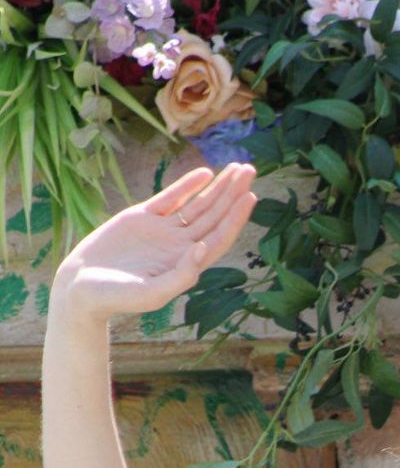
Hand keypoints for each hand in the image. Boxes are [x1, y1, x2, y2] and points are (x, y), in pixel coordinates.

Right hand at [54, 162, 256, 319]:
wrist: (81, 286)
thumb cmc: (117, 298)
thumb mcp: (151, 293)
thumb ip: (181, 275)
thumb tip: (205, 249)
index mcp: (186, 264)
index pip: (219, 237)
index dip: (236, 218)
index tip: (249, 196)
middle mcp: (179, 246)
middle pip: (214, 216)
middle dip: (232, 194)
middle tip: (250, 170)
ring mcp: (162, 230)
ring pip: (197, 204)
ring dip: (218, 187)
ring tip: (238, 168)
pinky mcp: (142, 218)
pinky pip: (170, 198)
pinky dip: (187, 185)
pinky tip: (205, 173)